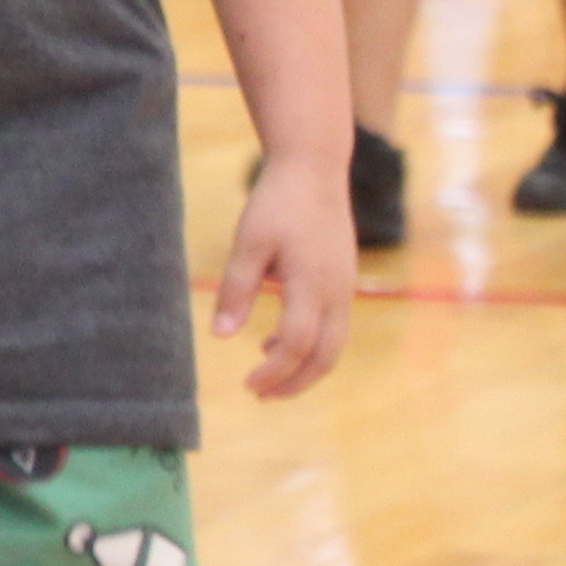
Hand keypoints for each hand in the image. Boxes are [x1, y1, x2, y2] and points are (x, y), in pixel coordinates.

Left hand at [214, 153, 356, 398]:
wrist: (314, 170)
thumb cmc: (277, 203)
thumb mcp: (249, 243)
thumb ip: (236, 289)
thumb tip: (220, 336)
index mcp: (312, 284)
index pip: (296, 344)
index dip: (274, 371)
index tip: (247, 385)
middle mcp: (337, 292)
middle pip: (324, 356)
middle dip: (294, 382)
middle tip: (259, 395)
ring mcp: (345, 287)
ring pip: (334, 345)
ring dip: (304, 367)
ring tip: (266, 376)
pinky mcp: (343, 281)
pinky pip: (334, 327)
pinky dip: (311, 344)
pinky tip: (275, 339)